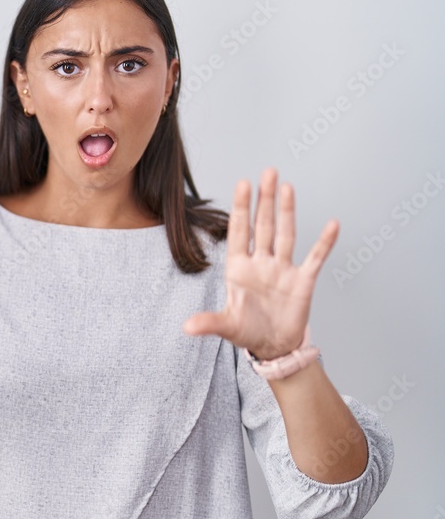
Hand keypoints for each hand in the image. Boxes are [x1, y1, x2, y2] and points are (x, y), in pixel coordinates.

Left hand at [182, 168, 338, 358]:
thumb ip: (209, 323)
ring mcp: (283, 269)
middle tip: (268, 171)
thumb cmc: (247, 333)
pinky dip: (325, 242)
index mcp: (239, 268)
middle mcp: (261, 263)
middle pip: (263, 225)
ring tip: (287, 186)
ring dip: (287, 211)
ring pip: (286, 234)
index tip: (242, 183)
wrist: (273, 347)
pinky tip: (332, 224)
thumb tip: (186, 328)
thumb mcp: (226, 327)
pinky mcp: (303, 281)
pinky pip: (316, 258)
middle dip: (265, 200)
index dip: (241, 208)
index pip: (239, 231)